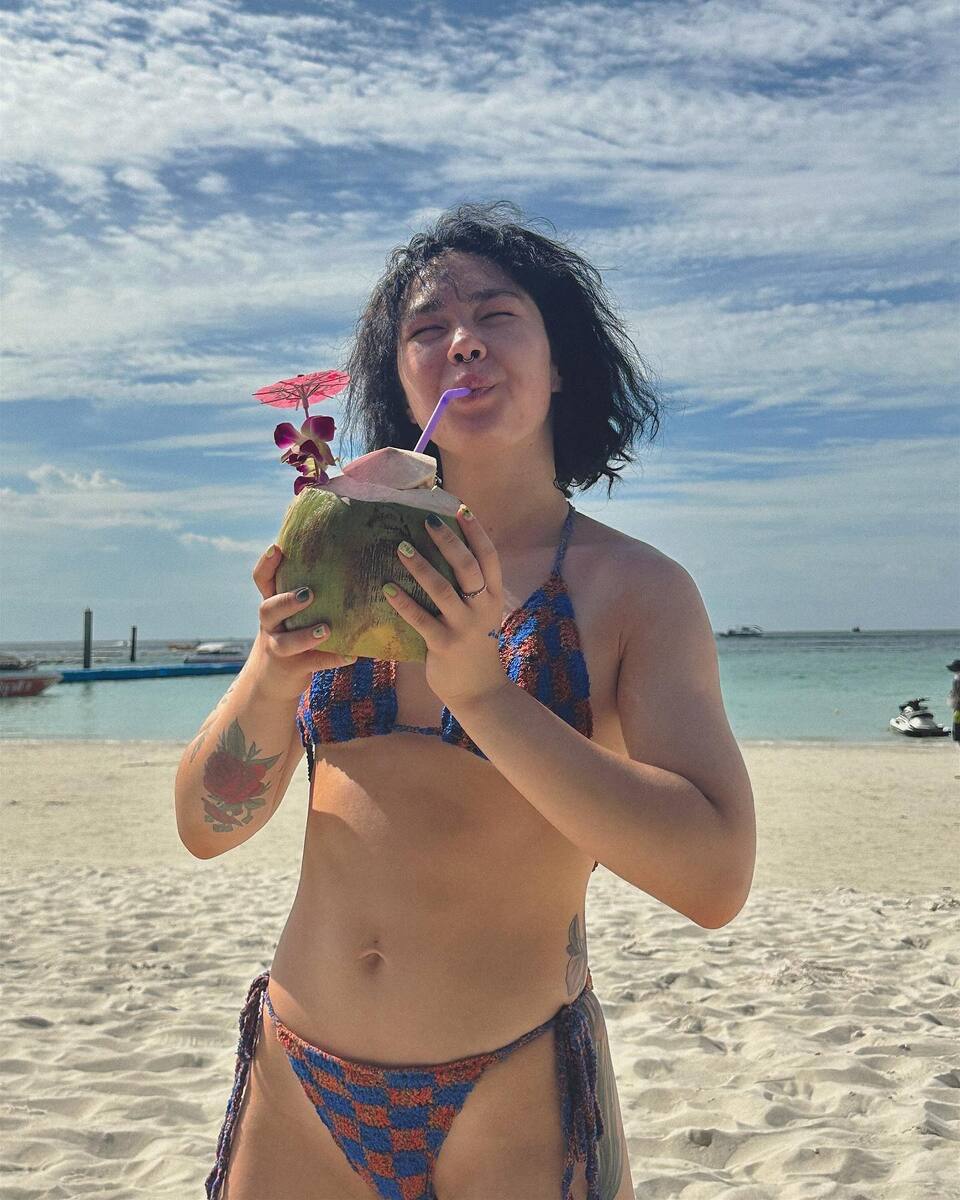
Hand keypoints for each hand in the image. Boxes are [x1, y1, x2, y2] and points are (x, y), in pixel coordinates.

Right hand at [249, 544, 356, 701]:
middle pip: (269, 610)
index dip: (266, 565)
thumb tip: (347, 561)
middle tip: (309, 593)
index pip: (262, 581)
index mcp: (273, 607)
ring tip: (326, 629)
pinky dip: (332, 659)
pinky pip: (312, 663)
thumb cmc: (292, 637)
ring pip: (286, 642)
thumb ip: (308, 596)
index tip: (276, 548)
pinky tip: (352, 655)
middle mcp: (271, 626)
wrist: (270, 682)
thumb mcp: (292, 616)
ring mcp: (279, 648)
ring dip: (306, 635)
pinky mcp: (292, 668)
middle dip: (287, 601)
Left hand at [382, 507, 509, 710]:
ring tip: (400, 547)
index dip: (476, 531)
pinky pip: (420, 619)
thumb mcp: (481, 612)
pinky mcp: (443, 645)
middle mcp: (482, 608)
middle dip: (447, 540)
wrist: (480, 690)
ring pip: (442, 589)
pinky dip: (403, 603)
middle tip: (426, 521)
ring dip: (420, 566)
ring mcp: (464, 627)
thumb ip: (469, 587)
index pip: (489, 556)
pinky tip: (387, 588)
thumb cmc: (474, 645)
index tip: (460, 508)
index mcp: (493, 596)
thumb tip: (442, 552)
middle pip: (467, 566)